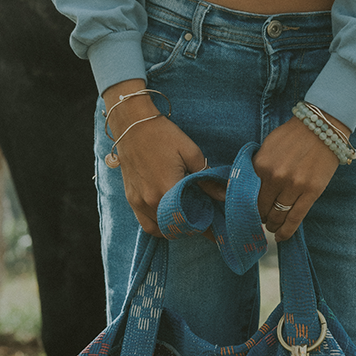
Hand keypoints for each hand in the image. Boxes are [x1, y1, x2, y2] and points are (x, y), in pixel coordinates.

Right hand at [103, 80, 223, 237]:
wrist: (132, 125)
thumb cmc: (163, 135)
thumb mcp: (191, 152)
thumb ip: (207, 178)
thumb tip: (223, 195)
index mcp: (168, 189)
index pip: (191, 219)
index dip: (206, 227)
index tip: (216, 229)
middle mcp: (151, 201)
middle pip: (177, 228)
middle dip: (192, 227)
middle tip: (204, 221)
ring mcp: (139, 203)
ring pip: (161, 230)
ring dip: (176, 229)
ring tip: (187, 221)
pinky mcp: (131, 200)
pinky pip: (147, 225)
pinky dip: (159, 227)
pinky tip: (169, 220)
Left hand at [254, 113, 350, 241]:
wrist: (322, 126)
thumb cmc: (293, 135)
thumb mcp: (267, 146)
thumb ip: (256, 167)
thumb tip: (244, 189)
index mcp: (261, 165)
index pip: (248, 196)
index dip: (247, 207)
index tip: (249, 212)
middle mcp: (276, 177)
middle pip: (261, 209)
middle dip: (260, 217)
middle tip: (262, 219)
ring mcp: (294, 186)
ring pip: (277, 216)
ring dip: (272, 225)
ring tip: (272, 226)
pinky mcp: (311, 193)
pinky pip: (295, 219)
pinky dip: (286, 232)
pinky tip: (281, 237)